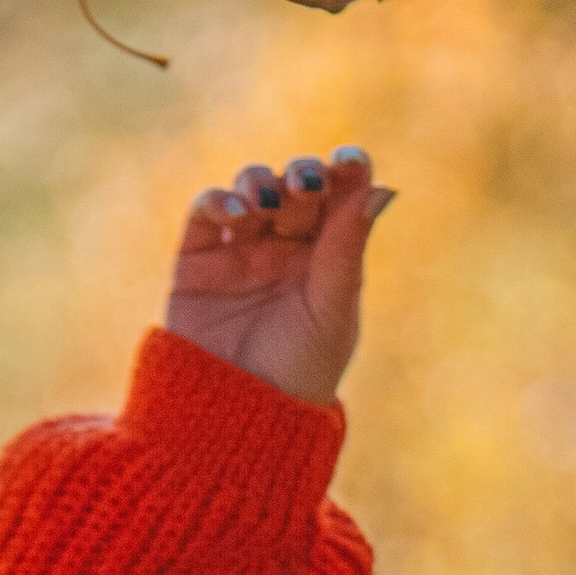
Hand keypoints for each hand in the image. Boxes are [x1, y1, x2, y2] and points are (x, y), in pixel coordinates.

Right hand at [165, 144, 393, 407]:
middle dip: (302, 177)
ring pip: (251, 191)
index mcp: (328, 260)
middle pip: (296, 188)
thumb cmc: (299, 371)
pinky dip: (217, 200)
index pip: (338, 200)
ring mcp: (240, 251)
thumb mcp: (331, 308)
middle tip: (306, 185)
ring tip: (267, 201)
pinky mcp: (196, 261)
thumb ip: (346, 246)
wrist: (239, 414)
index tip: (352, 159)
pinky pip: (204, 214)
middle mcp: (285, 249)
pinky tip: (234, 211)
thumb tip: (379, 186)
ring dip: (259, 181)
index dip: (345, 172)